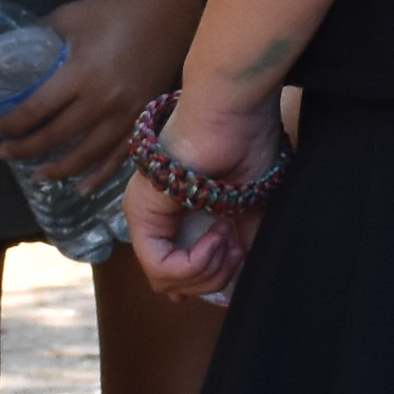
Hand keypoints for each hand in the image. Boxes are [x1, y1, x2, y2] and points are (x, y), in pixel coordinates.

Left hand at [1, 0, 192, 180]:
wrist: (165, 13)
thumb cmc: (113, 12)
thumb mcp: (69, 17)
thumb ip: (41, 35)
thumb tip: (12, 53)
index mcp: (81, 73)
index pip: (38, 109)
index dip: (14, 124)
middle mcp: (103, 101)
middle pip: (57, 137)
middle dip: (26, 149)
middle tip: (5, 153)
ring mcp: (126, 115)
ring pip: (86, 155)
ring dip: (58, 169)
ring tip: (37, 174)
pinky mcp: (143, 120)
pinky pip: (119, 157)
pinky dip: (99, 175)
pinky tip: (82, 187)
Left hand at [123, 81, 287, 305]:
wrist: (235, 106)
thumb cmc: (247, 142)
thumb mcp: (251, 210)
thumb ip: (241, 248)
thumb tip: (235, 287)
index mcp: (175, 216)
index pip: (181, 277)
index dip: (215, 278)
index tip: (241, 250)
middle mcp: (153, 218)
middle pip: (174, 287)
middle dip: (215, 278)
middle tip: (237, 247)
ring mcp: (142, 215)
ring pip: (166, 283)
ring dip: (209, 270)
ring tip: (228, 236)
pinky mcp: (142, 212)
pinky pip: (161, 268)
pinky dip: (197, 262)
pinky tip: (219, 234)